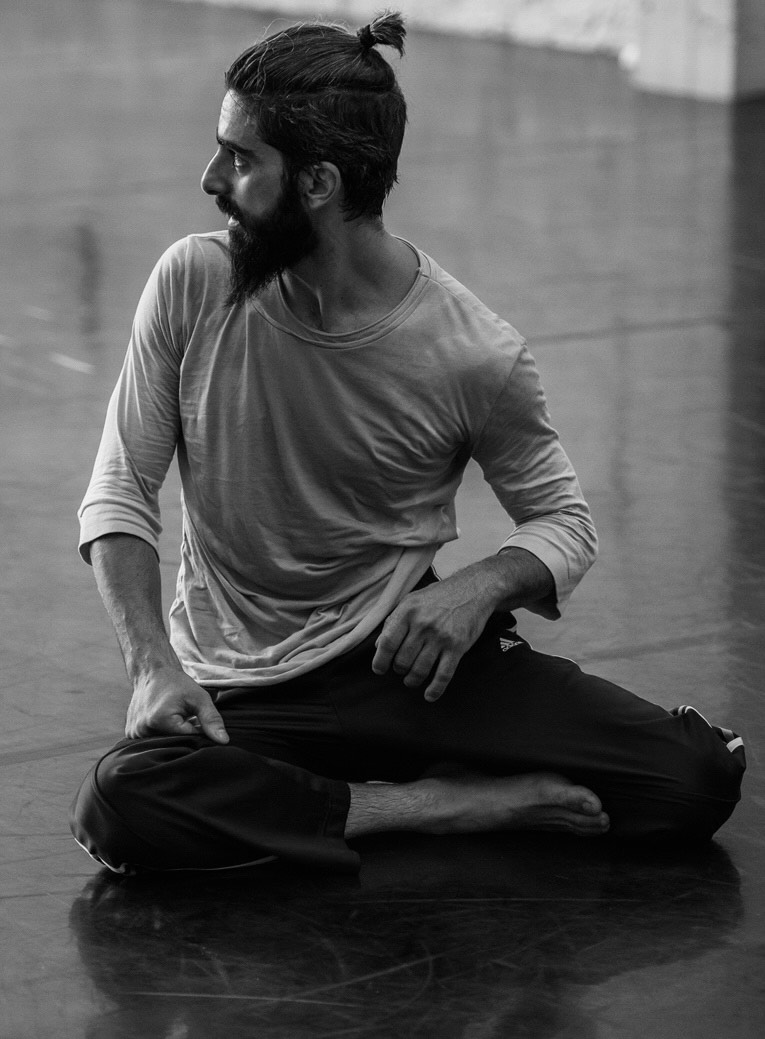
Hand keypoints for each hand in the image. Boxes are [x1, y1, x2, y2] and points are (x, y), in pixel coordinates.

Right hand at [125, 666, 228, 743]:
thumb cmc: (177, 684)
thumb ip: (211, 719)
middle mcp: (142, 730)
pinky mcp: (130, 734)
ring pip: (162, 744)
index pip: (188, 739)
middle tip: (184, 716)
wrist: (152, 674)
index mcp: (159, 720)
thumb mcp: (199, 698)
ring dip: (171, 735)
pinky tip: (162, 721)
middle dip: (183, 734)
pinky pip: (151, 741)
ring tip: (171, 716)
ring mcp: (133, 733)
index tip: (195, 717)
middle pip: (173, 743)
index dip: (196, 730)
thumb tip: (224, 741)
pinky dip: (160, 734)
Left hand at [372, 569, 496, 701]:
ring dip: (412, 680)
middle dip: (399, 670)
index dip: (380, 660)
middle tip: (401, 669)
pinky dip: (435, 689)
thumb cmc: (440, 596)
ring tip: (411, 680)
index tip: (379, 669)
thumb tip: (378, 646)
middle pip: (403, 660)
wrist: (474, 589)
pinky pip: (443, 675)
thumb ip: (394, 621)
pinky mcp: (458, 646)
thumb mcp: (412, 600)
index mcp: (408, 611)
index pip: (387, 643)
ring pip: (420, 670)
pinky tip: (429, 695)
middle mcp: (423, 624)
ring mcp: (441, 636)